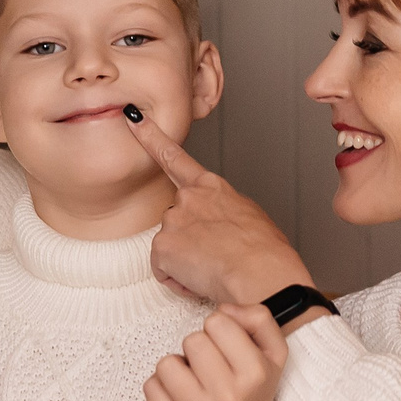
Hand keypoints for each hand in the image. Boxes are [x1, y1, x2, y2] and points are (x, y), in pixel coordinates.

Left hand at [125, 112, 314, 306]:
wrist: (263, 274)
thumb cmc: (267, 253)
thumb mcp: (251, 219)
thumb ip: (225, 212)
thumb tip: (220, 224)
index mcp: (213, 187)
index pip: (175, 157)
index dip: (151, 136)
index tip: (134, 119)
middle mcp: (189, 197)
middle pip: (175, 221)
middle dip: (187, 241)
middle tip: (216, 257)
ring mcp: (174, 219)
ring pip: (170, 249)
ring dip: (186, 263)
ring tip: (215, 269)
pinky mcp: (163, 246)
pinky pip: (164, 270)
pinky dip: (179, 281)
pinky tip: (202, 280)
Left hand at [148, 303, 287, 400]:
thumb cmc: (252, 391)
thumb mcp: (272, 353)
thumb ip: (258, 319)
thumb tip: (224, 309)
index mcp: (255, 373)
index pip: (217, 322)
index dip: (219, 329)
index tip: (225, 347)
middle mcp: (228, 396)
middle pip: (192, 340)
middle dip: (198, 347)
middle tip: (209, 365)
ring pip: (166, 363)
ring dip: (177, 366)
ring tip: (193, 379)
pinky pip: (151, 386)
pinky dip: (161, 386)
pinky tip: (179, 395)